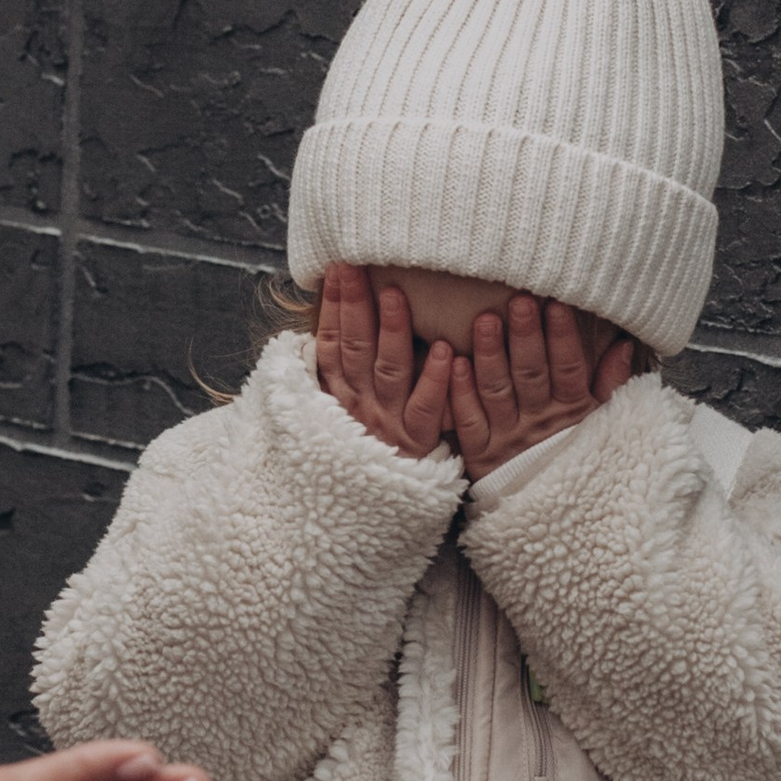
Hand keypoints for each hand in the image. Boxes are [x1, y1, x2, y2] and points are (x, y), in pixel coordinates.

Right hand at [315, 264, 453, 459]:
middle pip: (356, 350)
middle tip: (359, 268)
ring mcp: (387, 424)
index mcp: (337, 395)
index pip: (331, 343)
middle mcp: (359, 406)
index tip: (339, 270)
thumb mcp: (337, 410)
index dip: (334, 307)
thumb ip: (341, 369)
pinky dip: (436, 379)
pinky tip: (448, 351)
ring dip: (392, 331)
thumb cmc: (360, 448)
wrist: (367, 511)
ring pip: (389, 372)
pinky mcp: (417, 443)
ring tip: (396, 294)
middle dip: (356, 306)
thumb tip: (337, 319)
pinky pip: (426, 408)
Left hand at [450, 297, 635, 478]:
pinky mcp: (480, 454)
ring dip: (491, 355)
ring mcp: (507, 438)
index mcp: (571, 411)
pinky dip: (462, 394)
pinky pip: (469, 422)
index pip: (568, 369)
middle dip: (525, 337)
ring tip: (486, 321)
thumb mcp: (602, 422)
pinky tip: (455, 363)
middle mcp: (538, 422)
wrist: (554, 520)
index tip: (556, 305)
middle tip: (519, 301)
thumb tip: (623, 343)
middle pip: (530, 375)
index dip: (562, 339)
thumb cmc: (578, 458)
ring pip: (497, 392)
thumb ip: (610, 382)